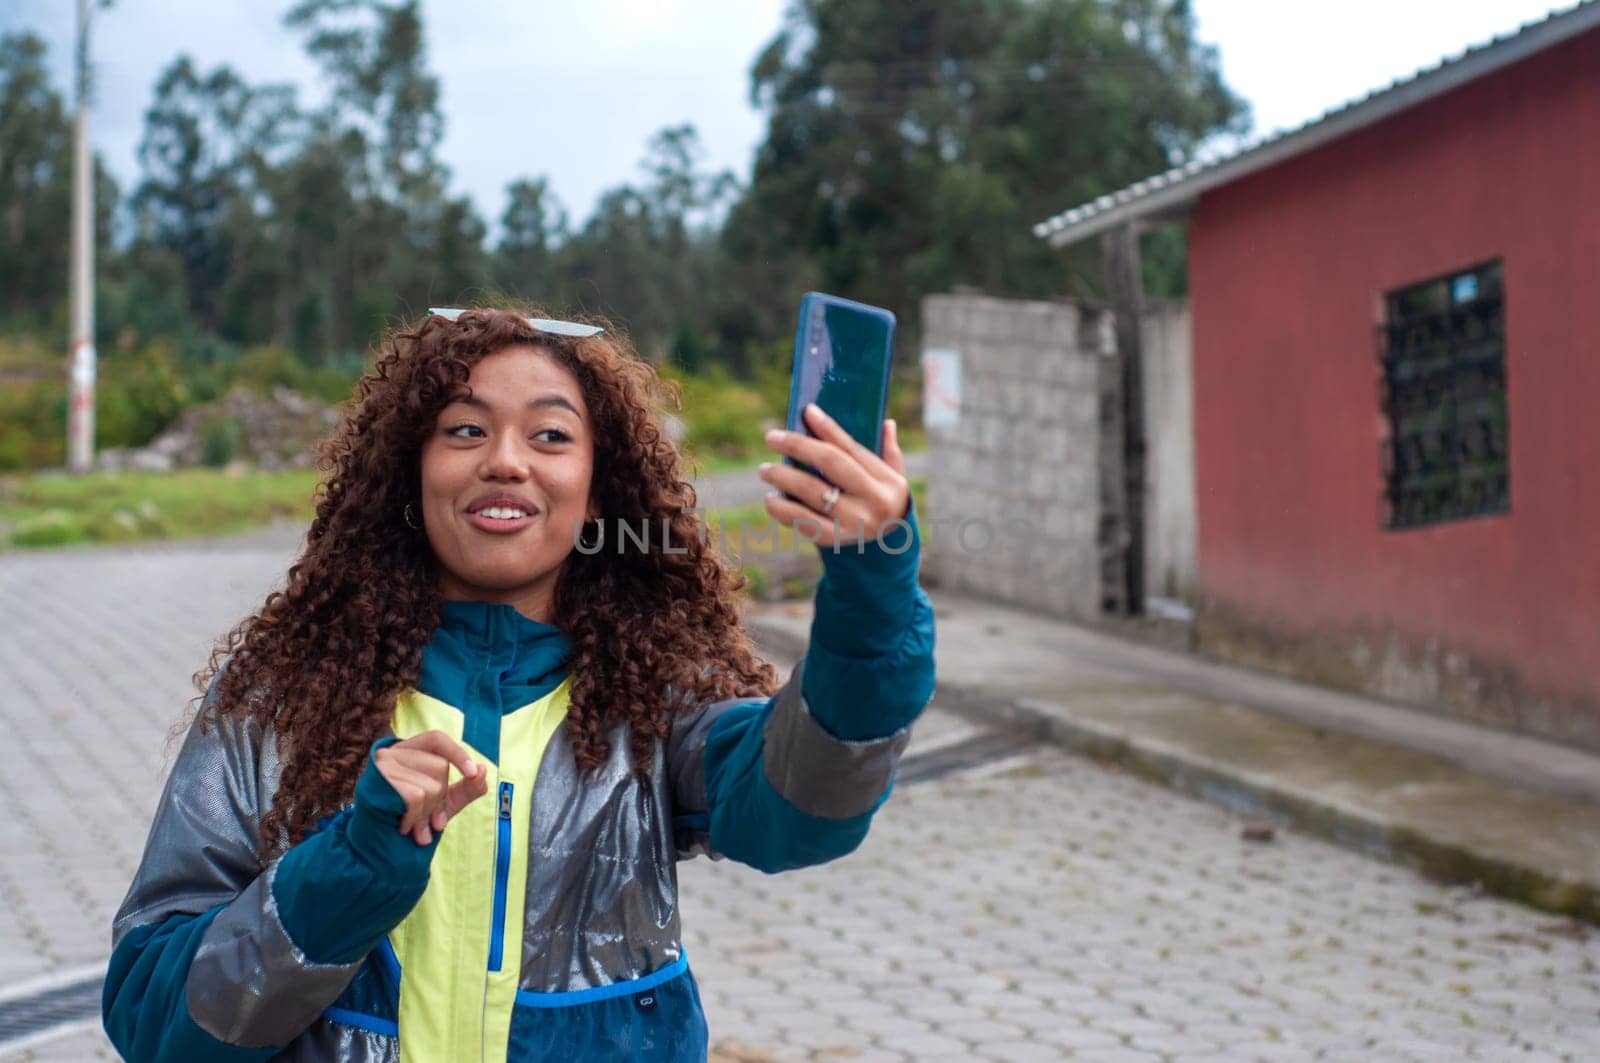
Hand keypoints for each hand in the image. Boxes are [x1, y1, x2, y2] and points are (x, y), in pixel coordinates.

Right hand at [373, 730, 487, 845]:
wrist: (375, 846)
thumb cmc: (411, 819)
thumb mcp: (444, 803)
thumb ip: (467, 788)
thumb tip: (482, 770)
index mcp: (409, 751)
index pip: (437, 739)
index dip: (457, 753)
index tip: (473, 772)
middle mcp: (393, 752)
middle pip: (439, 767)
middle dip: (439, 800)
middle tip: (429, 822)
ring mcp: (382, 765)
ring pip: (428, 786)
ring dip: (426, 814)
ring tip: (415, 828)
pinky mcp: (375, 782)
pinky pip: (414, 797)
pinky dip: (415, 817)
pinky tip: (404, 826)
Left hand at [759, 404, 909, 547]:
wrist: (887, 551)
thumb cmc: (882, 502)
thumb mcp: (895, 479)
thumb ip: (890, 451)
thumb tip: (887, 423)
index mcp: (886, 480)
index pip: (852, 447)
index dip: (828, 427)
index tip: (806, 411)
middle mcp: (872, 500)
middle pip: (830, 464)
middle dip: (799, 446)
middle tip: (771, 437)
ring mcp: (853, 522)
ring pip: (812, 493)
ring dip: (783, 478)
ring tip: (764, 470)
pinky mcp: (835, 541)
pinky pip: (803, 522)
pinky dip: (783, 510)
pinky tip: (771, 500)